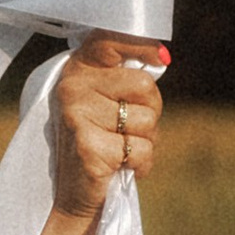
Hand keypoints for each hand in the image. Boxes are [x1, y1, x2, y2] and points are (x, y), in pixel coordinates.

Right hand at [51, 35, 168, 221]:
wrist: (74, 194)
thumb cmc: (100, 142)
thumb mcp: (104, 101)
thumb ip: (123, 78)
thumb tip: (161, 57)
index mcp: (77, 69)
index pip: (110, 39)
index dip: (142, 44)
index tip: (161, 57)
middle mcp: (73, 87)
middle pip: (144, 85)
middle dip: (151, 110)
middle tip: (128, 128)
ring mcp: (78, 116)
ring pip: (147, 120)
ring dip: (145, 141)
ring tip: (120, 148)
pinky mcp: (88, 147)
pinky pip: (142, 149)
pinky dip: (141, 164)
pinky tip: (119, 167)